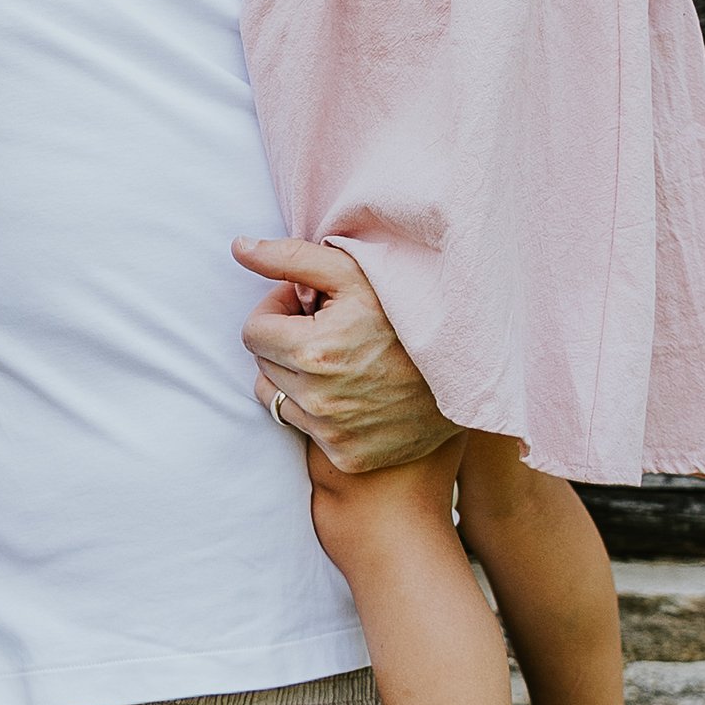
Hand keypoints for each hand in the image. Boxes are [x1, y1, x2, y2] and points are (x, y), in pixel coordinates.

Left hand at [234, 236, 458, 475]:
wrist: (466, 373)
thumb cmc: (407, 313)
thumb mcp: (355, 274)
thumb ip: (291, 258)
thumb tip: (238, 248)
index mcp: (313, 351)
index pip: (252, 331)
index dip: (277, 312)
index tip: (308, 307)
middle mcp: (319, 398)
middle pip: (262, 364)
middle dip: (285, 342)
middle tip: (328, 330)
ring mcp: (332, 432)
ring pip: (276, 398)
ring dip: (294, 377)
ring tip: (338, 360)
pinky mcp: (347, 456)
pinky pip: (304, 428)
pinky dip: (317, 409)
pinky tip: (352, 390)